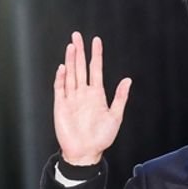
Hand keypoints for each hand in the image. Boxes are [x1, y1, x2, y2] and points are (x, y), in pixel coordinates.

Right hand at [53, 32, 131, 165]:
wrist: (85, 153)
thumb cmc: (101, 138)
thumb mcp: (115, 117)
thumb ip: (120, 98)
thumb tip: (127, 80)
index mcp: (97, 95)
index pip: (95, 69)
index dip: (96, 55)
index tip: (96, 40)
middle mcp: (83, 93)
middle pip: (80, 67)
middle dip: (79, 51)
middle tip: (77, 35)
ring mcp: (71, 98)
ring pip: (71, 74)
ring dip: (71, 60)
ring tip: (71, 46)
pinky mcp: (61, 106)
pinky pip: (60, 89)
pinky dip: (61, 78)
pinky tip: (63, 67)